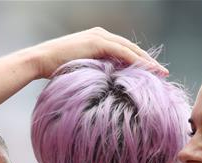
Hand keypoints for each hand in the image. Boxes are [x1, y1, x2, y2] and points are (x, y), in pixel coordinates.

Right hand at [27, 28, 166, 78]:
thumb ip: (93, 73)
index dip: (139, 61)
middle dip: (148, 61)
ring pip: (130, 49)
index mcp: (97, 40)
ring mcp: (99, 36)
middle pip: (131, 48)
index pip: (124, 50)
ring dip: (147, 61)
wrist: (39, 60)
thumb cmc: (54, 70)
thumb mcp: (79, 71)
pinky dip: (137, 61)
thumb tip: (104, 89)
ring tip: (160, 73)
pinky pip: (123, 52)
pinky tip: (147, 70)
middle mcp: (100, 34)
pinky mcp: (97, 42)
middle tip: (162, 73)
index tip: (151, 73)